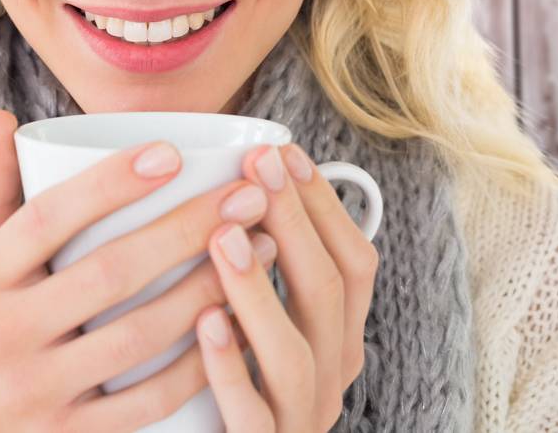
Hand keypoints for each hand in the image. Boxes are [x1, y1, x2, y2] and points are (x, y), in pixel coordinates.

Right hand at [0, 110, 279, 432]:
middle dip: (187, 229)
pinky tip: (244, 325)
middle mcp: (4, 332)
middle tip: (248, 194)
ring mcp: (39, 391)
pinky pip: (149, 401)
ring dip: (209, 289)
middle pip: (108, 273)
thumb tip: (2, 114)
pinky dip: (200, 364)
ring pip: (138, 337)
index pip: (48, 217)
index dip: (109, 184)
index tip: (172, 153)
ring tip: (263, 248)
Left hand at [192, 142, 380, 430]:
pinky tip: (203, 323)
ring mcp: (299, 416)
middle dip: (293, 221)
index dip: (323, 205)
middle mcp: (330, 374)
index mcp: (339, 336)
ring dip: (259, 289)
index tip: (284, 151)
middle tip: (255, 167)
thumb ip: (264, 267)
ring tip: (223, 236)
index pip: (354, 263)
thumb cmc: (233, 385)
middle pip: (328, 293)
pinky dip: (229, 367)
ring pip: (295, 353)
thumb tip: (240, 181)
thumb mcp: (262, 324)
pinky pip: (252, 414)